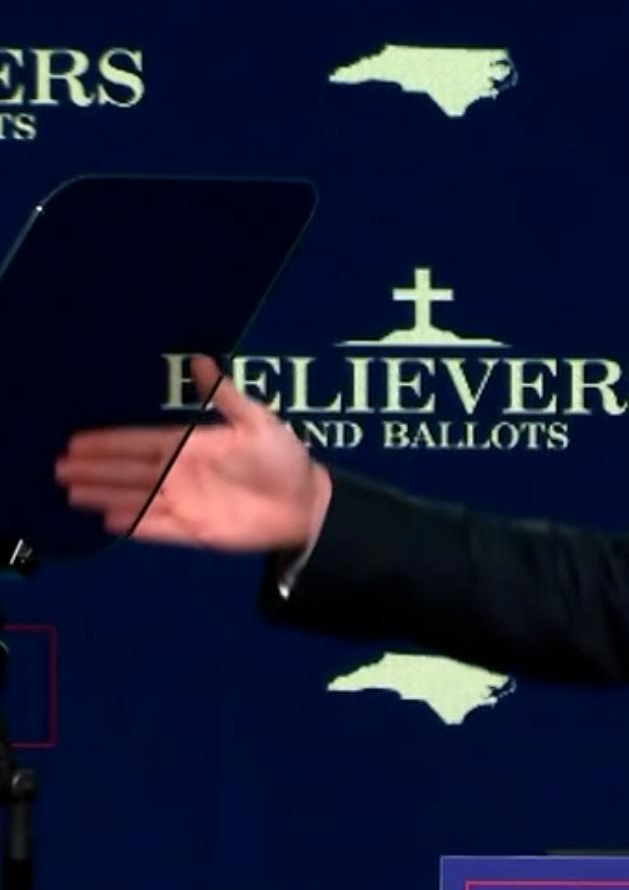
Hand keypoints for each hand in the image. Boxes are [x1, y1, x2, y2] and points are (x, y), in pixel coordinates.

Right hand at [53, 354, 331, 552]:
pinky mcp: (196, 530)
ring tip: (72, 492)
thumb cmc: (285, 459)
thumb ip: (224, 396)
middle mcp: (182, 474)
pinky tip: (108, 521)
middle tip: (59, 467)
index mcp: (192, 446)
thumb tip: (201, 360)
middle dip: (95, 469)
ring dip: (105, 495)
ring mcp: (186, 503)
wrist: (308, 503)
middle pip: (129, 471)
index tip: (76, 441)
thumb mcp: (258, 421)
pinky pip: (158, 527)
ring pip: (136, 498)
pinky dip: (135, 524)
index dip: (109, 442)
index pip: (140, 442)